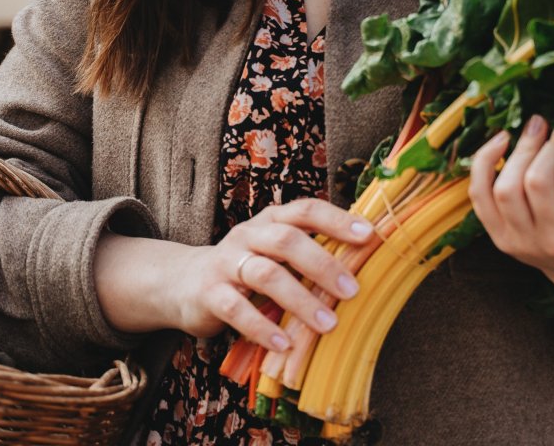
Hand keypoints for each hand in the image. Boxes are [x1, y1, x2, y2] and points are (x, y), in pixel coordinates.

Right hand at [170, 199, 372, 351]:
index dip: (337, 220)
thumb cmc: (245, 267)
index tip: (369, 236)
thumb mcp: (274, 253)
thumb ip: (309, 254)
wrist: (184, 282)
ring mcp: (226, 262)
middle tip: (352, 291)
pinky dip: (262, 327)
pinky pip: (237, 308)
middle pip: (287, 240)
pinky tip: (285, 343)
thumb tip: (365, 265)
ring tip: (328, 325)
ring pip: (265, 274)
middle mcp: (248, 235)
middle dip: (323, 265)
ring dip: (300, 300)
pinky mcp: (209, 293)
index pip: (306, 210)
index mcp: (271, 221)